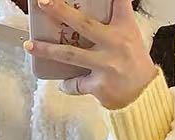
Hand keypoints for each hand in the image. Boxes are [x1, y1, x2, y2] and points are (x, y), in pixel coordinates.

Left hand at [23, 0, 158, 108]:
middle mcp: (114, 44)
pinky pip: (75, 84)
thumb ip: (113, 24)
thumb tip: (83, 19)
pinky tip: (63, 84)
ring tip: (29, 45)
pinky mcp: (99, 85)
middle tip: (43, 2)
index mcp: (124, 28)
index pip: (119, 2)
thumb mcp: (130, 37)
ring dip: (47, 50)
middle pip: (83, 24)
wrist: (144, 95)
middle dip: (61, 11)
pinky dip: (67, 84)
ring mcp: (105, 65)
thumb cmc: (134, 64)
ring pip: (71, 55)